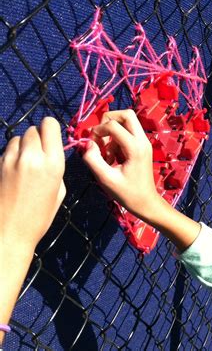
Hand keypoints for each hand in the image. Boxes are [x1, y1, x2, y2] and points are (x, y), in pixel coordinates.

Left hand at [0, 117, 64, 340]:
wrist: (9, 232)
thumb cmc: (40, 217)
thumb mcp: (59, 192)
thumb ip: (55, 168)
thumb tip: (50, 156)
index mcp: (53, 163)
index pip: (49, 125)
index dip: (51, 129)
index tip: (51, 137)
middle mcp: (32, 157)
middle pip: (33, 130)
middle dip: (37, 138)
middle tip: (39, 154)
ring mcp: (11, 160)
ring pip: (17, 138)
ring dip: (22, 145)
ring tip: (25, 162)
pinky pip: (6, 150)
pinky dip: (11, 155)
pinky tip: (13, 171)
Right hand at [82, 110, 200, 251]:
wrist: (146, 202)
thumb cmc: (127, 193)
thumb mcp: (105, 179)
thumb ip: (93, 159)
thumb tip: (87, 144)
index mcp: (136, 148)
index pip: (113, 125)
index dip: (98, 131)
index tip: (92, 145)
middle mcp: (143, 141)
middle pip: (126, 114)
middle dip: (108, 121)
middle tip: (99, 137)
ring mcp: (144, 142)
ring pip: (128, 122)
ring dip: (112, 131)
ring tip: (106, 152)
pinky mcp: (142, 146)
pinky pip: (128, 132)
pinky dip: (117, 138)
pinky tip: (112, 156)